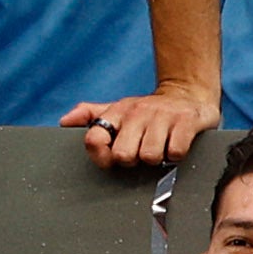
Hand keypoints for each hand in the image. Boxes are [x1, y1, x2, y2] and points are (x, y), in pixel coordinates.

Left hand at [66, 86, 206, 170]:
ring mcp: (162, 115)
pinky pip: (175, 152)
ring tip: (159, 148)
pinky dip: (176, 155)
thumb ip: (90, 116)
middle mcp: (137, 112)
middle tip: (140, 152)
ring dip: (157, 159)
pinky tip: (174, 146)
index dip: (101, 156)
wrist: (188, 93)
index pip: (95, 139)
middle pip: (123, 155)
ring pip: (150, 156)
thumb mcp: (118, 109)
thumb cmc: (149, 110)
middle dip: (133, 160)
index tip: (112, 160)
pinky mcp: (186, 121)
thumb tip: (65, 121)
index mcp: (117, 112)